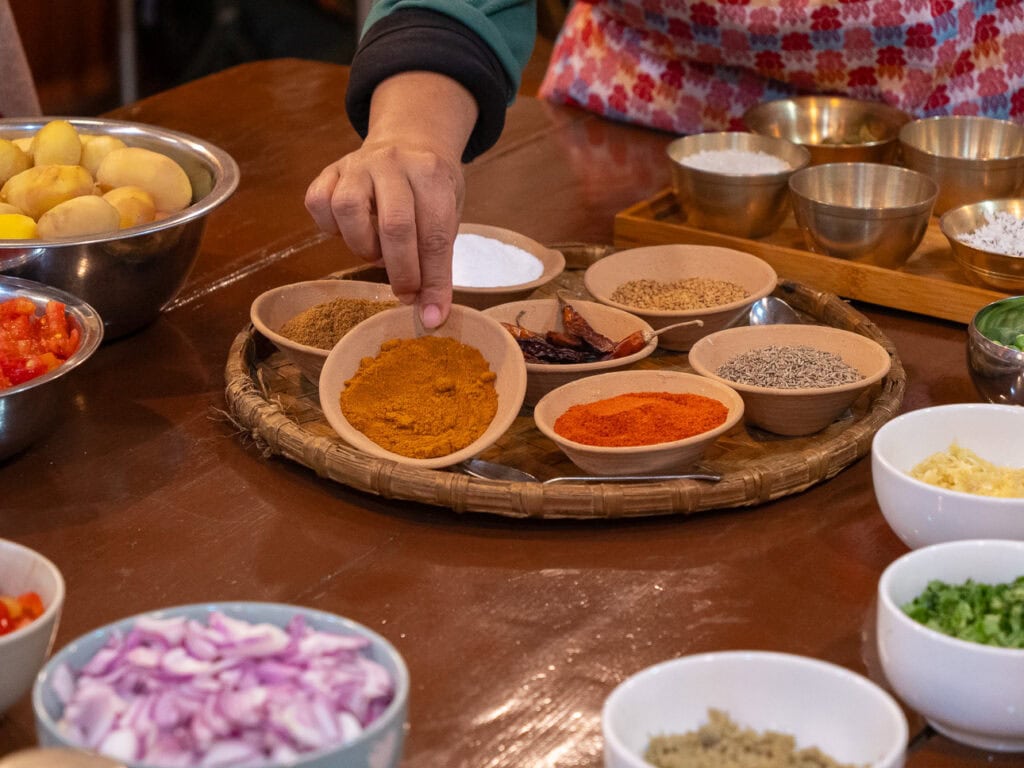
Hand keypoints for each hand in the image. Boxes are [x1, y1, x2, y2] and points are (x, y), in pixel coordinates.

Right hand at [305, 73, 477, 327]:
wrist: (410, 140)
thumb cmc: (431, 189)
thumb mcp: (448, 214)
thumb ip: (438, 258)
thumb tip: (430, 314)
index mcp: (431, 173)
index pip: (434, 235)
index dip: (433, 280)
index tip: (433, 314)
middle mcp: (393, 162)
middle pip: (394, 226)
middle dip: (401, 272)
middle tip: (406, 294)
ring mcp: (358, 164)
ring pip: (348, 210)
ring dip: (363, 246)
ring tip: (376, 252)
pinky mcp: (330, 170)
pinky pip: (318, 202)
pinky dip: (330, 227)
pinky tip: (348, 231)